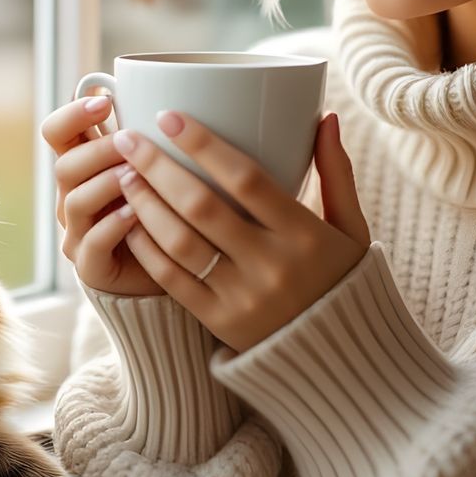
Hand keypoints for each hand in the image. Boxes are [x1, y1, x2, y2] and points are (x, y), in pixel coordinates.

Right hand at [41, 93, 164, 296]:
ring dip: (106, 183)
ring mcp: (80, 233)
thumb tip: (168, 84)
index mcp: (85, 166)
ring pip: (75, 201)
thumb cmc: (171, 207)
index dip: (73, 113)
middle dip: (98, 150)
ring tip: (136, 175)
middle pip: (64, 165)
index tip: (105, 101)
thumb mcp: (162, 163)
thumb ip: (154, 133)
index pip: (57, 132)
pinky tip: (138, 214)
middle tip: (130, 143)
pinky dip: (114, 225)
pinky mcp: (92, 267)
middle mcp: (74, 197)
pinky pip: (93, 244)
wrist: (178, 270)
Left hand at [112, 109, 370, 352]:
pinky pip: (173, 281)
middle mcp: (271, 265)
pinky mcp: (221, 324)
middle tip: (127, 138)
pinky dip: (147, 249)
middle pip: (201, 207)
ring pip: (180, 243)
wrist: (340, 361)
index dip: (204, 145)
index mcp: (304, 234)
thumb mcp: (352, 229)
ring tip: (123, 175)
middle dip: (157, 167)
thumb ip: (337, 173)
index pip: (246, 179)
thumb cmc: (342, 280)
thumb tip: (326, 115)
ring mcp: (243, 298)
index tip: (169, 116)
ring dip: (145, 205)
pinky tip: (128, 222)